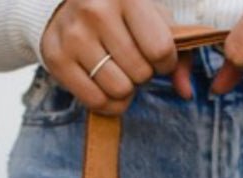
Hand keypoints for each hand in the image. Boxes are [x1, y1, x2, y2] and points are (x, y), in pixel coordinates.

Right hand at [41, 0, 192, 115]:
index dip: (166, 62)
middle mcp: (96, 10)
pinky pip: (95, 102)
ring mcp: (73, 35)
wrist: (65, 4)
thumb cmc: (119, 14)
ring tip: (119, 72)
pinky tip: (106, 86)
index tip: (157, 56)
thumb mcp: (152, 18)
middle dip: (143, 75)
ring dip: (126, 90)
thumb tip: (186, 92)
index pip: (161, 49)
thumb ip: (179, 53)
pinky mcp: (56, 58)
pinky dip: (108, 103)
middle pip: (140, 73)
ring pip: (119, 90)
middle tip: (133, 62)